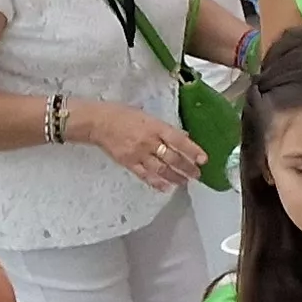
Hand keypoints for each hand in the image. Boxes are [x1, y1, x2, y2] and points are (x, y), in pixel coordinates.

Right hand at [69, 100, 207, 189]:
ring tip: (185, 182)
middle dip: (187, 168)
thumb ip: (164, 128)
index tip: (203, 159)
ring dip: (175, 177)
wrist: (97, 122)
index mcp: (155, 126)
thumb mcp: (146, 115)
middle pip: (172, 157)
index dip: (192, 151)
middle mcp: (149, 141)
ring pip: (161, 169)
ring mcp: (138, 154)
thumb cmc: (122, 114)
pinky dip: (156, 182)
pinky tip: (165, 187)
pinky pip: (145, 175)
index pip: (178, 140)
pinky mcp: (128, 163)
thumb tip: (183, 137)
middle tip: (197, 174)